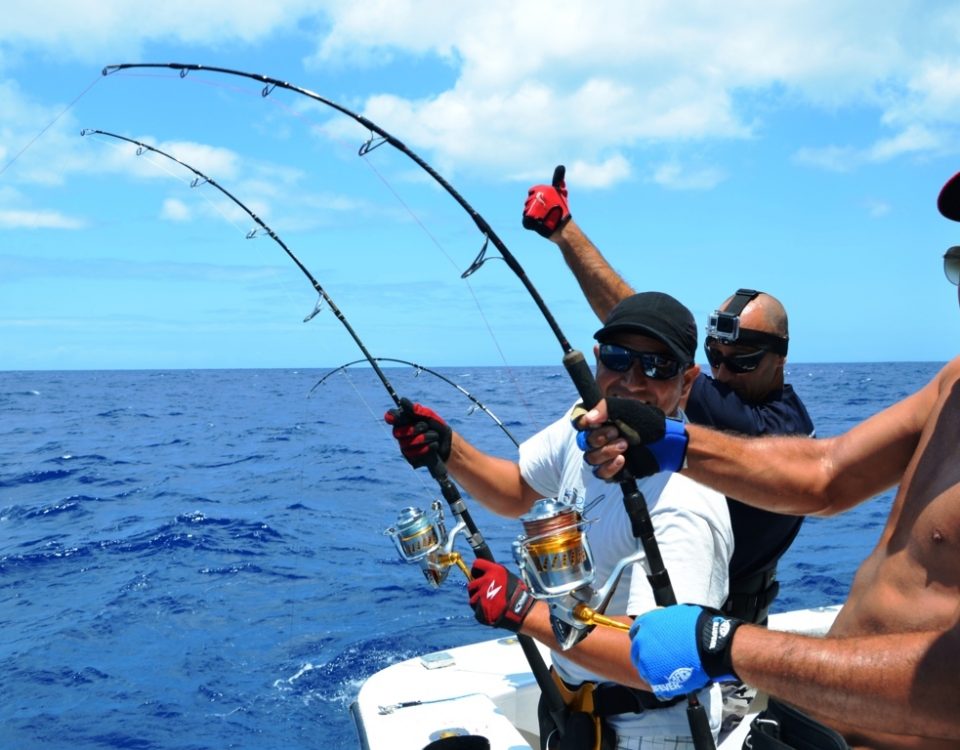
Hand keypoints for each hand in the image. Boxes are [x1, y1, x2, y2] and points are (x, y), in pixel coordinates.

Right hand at [384, 397, 451, 468]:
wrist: (447, 442)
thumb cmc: (436, 426)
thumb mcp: (428, 415)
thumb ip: (416, 410)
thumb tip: (402, 400)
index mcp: (402, 421)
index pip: (390, 417)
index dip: (393, 416)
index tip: (400, 417)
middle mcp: (400, 433)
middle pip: (397, 432)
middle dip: (415, 428)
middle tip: (426, 426)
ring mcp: (404, 447)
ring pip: (408, 443)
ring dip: (425, 438)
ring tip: (435, 436)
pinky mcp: (410, 458)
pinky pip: (414, 453)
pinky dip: (427, 448)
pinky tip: (433, 446)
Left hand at [467, 558, 534, 631]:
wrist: (522, 611)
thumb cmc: (518, 594)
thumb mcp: (508, 577)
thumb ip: (495, 574)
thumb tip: (485, 573)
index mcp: (494, 570)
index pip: (477, 564)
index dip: (476, 570)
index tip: (477, 575)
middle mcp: (487, 580)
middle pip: (471, 584)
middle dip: (476, 589)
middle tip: (484, 594)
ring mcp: (482, 594)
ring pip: (472, 598)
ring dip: (478, 601)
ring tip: (489, 604)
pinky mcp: (481, 608)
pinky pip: (476, 609)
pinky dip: (481, 611)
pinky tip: (490, 611)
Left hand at [522, 165, 570, 237]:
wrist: (563, 227)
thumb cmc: (562, 210)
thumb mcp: (561, 192)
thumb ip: (558, 179)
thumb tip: (561, 166)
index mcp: (543, 190)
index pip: (532, 191)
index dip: (537, 198)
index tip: (546, 204)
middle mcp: (537, 197)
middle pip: (528, 202)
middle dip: (534, 208)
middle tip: (545, 213)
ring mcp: (533, 209)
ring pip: (526, 211)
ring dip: (533, 216)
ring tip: (543, 219)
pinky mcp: (530, 220)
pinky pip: (525, 221)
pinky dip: (530, 224)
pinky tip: (537, 224)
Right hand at [573, 397, 687, 478]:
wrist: (666, 442)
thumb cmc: (647, 422)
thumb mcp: (627, 408)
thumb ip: (605, 408)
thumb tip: (588, 418)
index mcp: (599, 421)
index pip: (578, 422)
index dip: (581, 423)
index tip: (593, 422)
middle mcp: (598, 438)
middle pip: (583, 442)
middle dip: (599, 437)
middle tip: (617, 432)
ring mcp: (605, 456)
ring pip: (591, 458)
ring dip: (606, 451)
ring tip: (625, 445)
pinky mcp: (612, 471)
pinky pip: (600, 473)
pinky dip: (610, 467)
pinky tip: (622, 460)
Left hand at [629, 604, 743, 698]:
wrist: (710, 645)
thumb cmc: (698, 628)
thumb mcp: (676, 614)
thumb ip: (662, 619)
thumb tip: (662, 622)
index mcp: (645, 622)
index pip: (636, 632)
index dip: (644, 638)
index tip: (652, 643)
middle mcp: (641, 640)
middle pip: (637, 650)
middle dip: (647, 654)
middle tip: (660, 659)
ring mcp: (645, 660)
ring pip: (643, 667)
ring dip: (653, 669)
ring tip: (668, 672)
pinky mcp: (653, 677)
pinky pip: (653, 682)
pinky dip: (661, 683)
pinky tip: (672, 681)